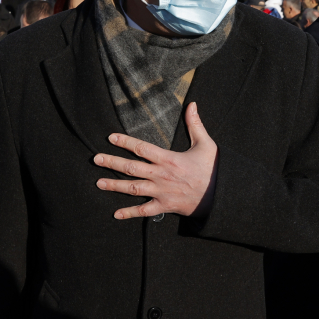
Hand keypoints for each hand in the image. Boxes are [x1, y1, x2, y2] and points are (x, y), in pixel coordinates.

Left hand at [95, 102, 217, 218]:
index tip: (111, 138)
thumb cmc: (213, 169)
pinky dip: (130, 213)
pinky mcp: (165, 206)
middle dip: (112, 163)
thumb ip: (195, 124)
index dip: (125, 142)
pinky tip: (116, 214)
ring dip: (115, 186)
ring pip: (133, 188)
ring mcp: (161, 192)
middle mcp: (161, 175)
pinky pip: (144, 211)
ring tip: (98, 183)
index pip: (142, 148)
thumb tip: (192, 104)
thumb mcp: (206, 144)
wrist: (221, 195)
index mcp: (169, 159)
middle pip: (132, 168)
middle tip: (96, 159)